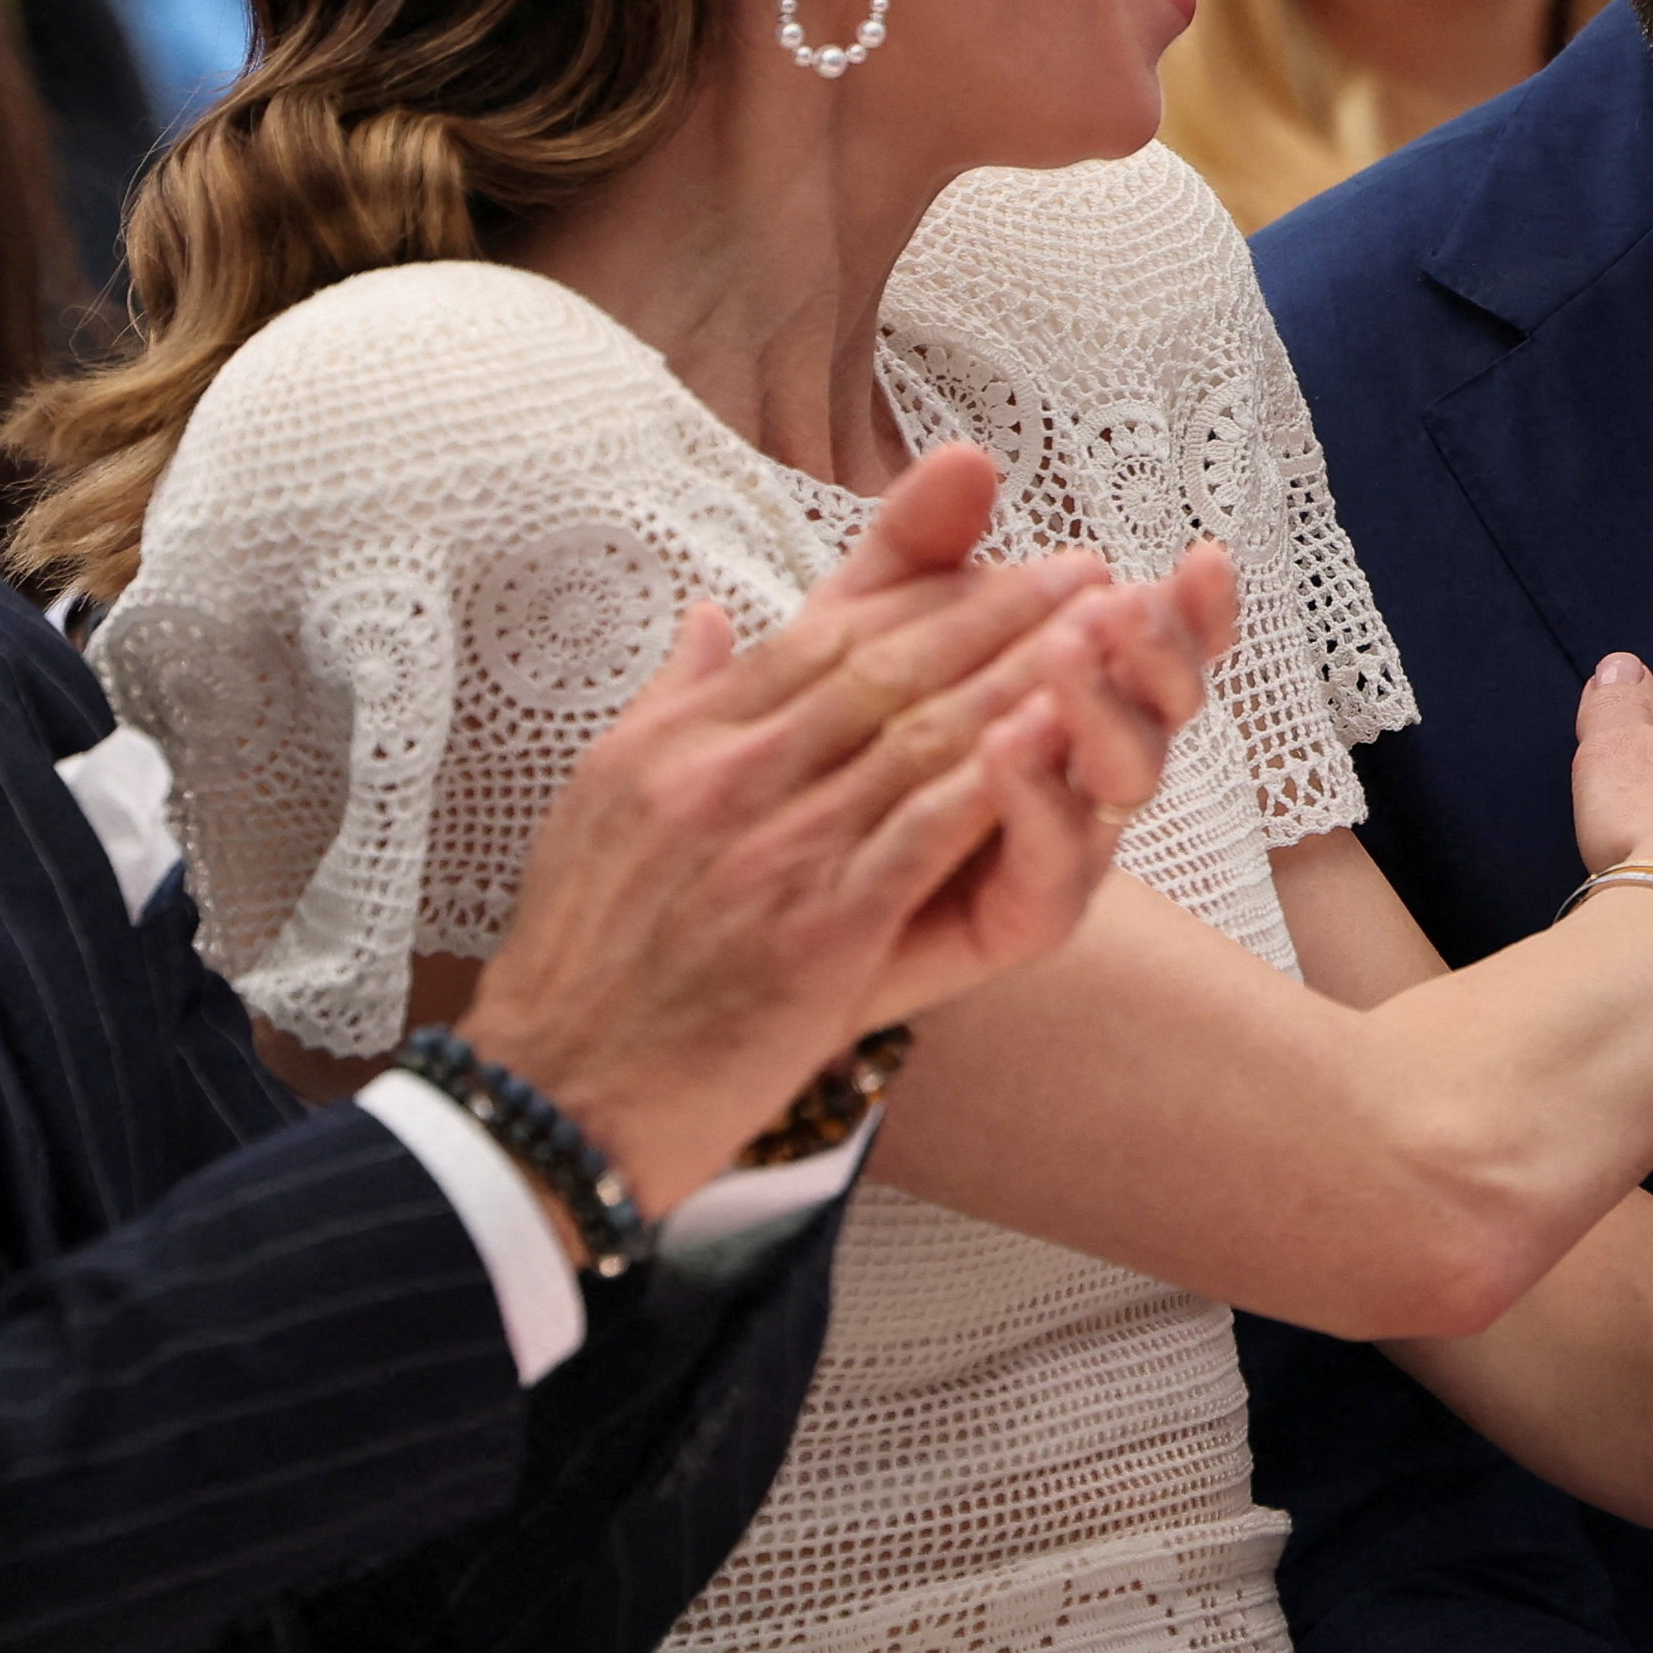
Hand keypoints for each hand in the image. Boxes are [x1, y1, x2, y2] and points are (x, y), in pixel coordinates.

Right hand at [463, 445, 1226, 1203]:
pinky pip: (924, 839)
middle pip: (884, 665)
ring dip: (1021, 677)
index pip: (820, 632)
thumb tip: (707, 618)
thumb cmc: (583, 961)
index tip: (1003, 558)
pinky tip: (1059, 744)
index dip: (924, 588)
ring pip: (918, 736)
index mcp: (681, 741)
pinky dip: (996, 786)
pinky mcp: (816, 933)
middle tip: (1084, 570)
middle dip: (995, 610)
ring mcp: (772, 852)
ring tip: (1101, 632)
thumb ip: (671, 702)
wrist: (552, 1094)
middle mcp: (724, 777)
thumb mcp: (600, 802)